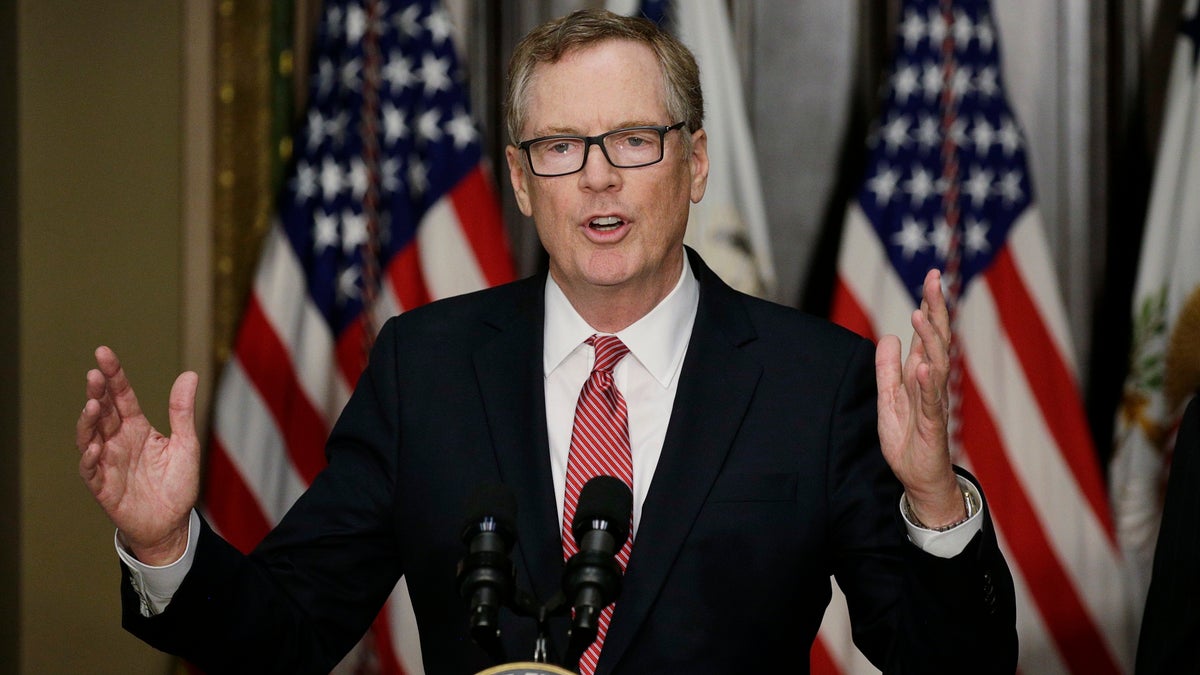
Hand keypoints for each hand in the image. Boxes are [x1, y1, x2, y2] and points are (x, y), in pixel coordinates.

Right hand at [75, 346, 199, 564]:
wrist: (172, 523)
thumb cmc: (176, 483)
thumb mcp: (186, 444)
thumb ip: (182, 411)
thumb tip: (190, 374)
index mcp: (137, 427)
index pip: (121, 396)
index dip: (113, 375)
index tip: (103, 353)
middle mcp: (118, 440)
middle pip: (103, 411)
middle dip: (97, 392)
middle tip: (95, 374)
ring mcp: (108, 461)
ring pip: (90, 436)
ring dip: (89, 421)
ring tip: (92, 405)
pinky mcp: (103, 485)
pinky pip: (91, 469)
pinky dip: (91, 457)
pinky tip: (96, 446)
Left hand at [875, 269, 963, 527]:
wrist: (918, 478)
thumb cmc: (907, 439)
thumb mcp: (888, 398)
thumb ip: (887, 369)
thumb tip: (889, 337)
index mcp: (921, 374)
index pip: (928, 334)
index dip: (930, 306)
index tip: (931, 277)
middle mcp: (932, 383)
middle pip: (937, 340)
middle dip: (936, 309)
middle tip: (935, 279)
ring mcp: (934, 402)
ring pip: (937, 364)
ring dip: (930, 340)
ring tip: (921, 315)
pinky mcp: (932, 424)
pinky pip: (931, 400)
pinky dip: (927, 382)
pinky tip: (924, 366)